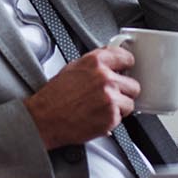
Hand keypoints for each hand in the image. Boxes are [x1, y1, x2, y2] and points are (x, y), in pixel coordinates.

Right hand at [23, 46, 139, 149]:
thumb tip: (110, 62)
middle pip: (133, 84)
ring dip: (119, 107)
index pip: (125, 57)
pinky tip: (97, 116)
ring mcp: (109, 98)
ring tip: (101, 108)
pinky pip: (121, 118)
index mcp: (95, 62)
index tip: (126, 70)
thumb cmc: (54, 97)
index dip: (126, 66)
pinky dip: (111, 120)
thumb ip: (95, 64)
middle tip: (111, 95)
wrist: (44, 119)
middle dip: (123, 91)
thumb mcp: (72, 68)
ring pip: (130, 103)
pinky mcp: (111, 117)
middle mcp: (104, 78)